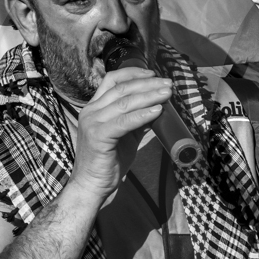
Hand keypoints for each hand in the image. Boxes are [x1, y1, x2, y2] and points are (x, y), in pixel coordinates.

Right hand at [68, 66, 173, 199]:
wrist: (93, 185)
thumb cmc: (109, 161)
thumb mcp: (125, 135)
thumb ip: (136, 121)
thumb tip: (157, 108)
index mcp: (94, 108)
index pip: (112, 80)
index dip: (133, 73)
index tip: (153, 73)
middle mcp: (91, 111)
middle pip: (121, 88)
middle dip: (148, 84)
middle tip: (168, 84)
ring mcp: (93, 123)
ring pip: (124, 102)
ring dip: (149, 96)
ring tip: (167, 94)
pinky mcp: (98, 136)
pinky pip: (124, 122)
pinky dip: (142, 115)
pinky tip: (157, 111)